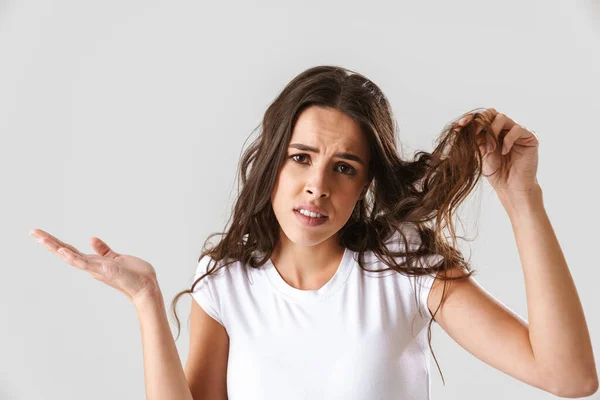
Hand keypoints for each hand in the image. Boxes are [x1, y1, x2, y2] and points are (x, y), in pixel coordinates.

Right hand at [30, 228, 158, 303]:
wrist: (147, 287)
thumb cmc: (135, 275)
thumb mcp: (116, 258)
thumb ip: (103, 250)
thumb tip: (91, 238)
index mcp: (93, 262)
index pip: (71, 250)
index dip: (56, 243)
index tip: (41, 234)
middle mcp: (91, 266)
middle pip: (65, 252)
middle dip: (49, 242)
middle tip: (32, 232)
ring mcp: (96, 269)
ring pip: (70, 257)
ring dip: (55, 247)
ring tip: (40, 237)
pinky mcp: (104, 270)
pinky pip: (85, 263)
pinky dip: (73, 258)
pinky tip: (62, 251)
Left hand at [455, 108, 539, 194]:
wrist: (510, 187)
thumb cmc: (495, 172)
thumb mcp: (480, 153)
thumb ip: (473, 139)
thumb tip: (458, 127)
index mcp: (491, 131)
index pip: (480, 118)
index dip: (469, 119)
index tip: (458, 126)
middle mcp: (504, 128)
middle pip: (491, 113)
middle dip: (479, 121)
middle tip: (472, 132)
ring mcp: (516, 131)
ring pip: (502, 118)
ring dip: (492, 132)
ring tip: (490, 149)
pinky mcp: (529, 137)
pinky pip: (516, 129)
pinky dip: (507, 139)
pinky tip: (504, 151)